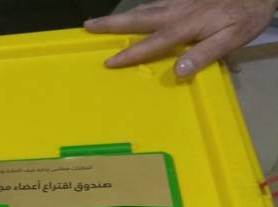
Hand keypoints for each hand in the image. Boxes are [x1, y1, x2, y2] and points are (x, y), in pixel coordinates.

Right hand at [84, 0, 277, 76]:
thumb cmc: (248, 13)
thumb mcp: (233, 37)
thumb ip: (205, 53)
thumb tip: (177, 71)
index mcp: (186, 25)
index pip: (152, 43)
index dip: (130, 54)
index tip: (108, 62)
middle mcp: (177, 10)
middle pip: (138, 17)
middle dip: (111, 23)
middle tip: (87, 26)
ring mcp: (179, 0)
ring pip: (145, 7)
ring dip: (121, 16)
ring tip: (100, 21)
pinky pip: (155, 2)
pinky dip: (140, 8)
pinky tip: (134, 12)